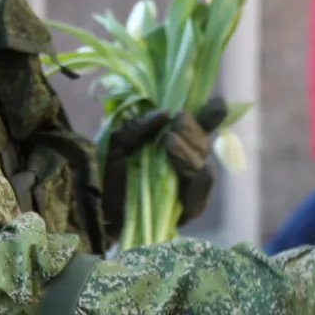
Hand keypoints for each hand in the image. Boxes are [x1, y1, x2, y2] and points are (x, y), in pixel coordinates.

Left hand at [101, 96, 228, 229]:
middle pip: (203, 144)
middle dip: (191, 132)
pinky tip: (200, 172)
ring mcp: (189, 186)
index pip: (202, 126)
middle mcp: (187, 162)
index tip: (217, 104)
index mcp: (176, 143)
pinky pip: (200, 196)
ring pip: (201, 165)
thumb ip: (138, 126)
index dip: (213, 115)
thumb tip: (164, 113)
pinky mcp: (187, 210)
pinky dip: (201, 183)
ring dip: (188, 153)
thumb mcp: (117, 143)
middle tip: (175, 124)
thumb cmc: (109, 173)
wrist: (98, 210)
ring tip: (168, 142)